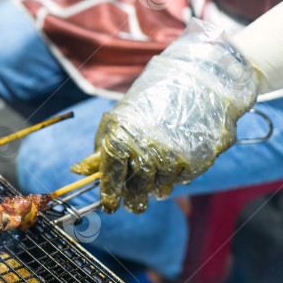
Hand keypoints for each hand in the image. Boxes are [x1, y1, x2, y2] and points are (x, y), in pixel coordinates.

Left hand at [71, 19, 257, 213]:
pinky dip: (176, 177)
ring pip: (160, 186)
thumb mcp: (121, 118)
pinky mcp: (198, 158)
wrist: (201, 77)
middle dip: (133, 199)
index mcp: (123, 138)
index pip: (112, 175)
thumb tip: (80, 170)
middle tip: (133, 203)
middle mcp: (148, 149)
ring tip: (154, 184)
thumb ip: (102, 146)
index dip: (109, 193)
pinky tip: (174, 166)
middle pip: (136, 188)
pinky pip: (183, 178)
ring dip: (155, 189)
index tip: (109, 205)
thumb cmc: (154, 98)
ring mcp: (174, 155)